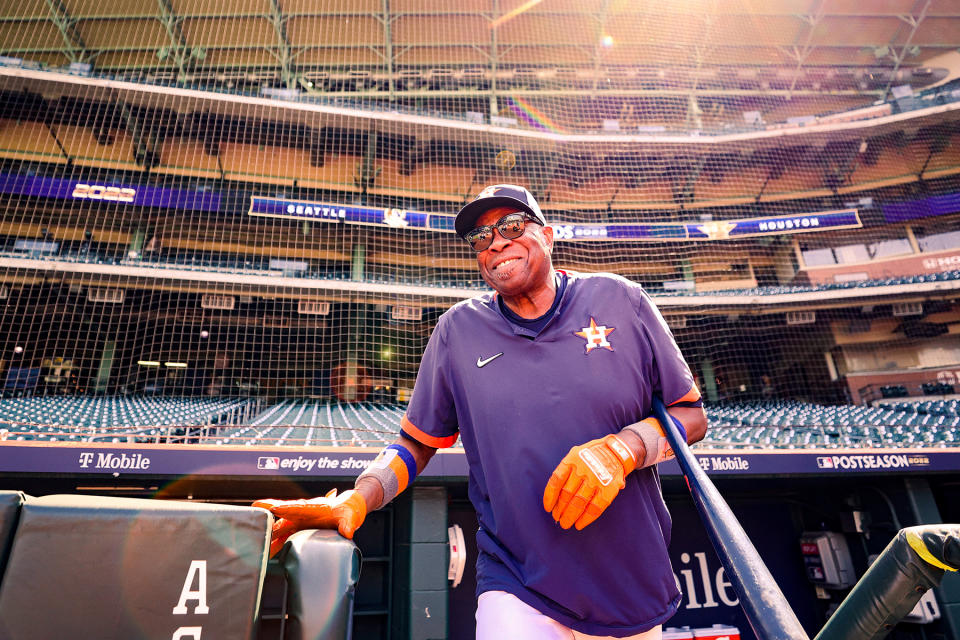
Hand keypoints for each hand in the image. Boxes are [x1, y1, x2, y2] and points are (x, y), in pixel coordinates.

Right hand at [253, 489, 367, 553]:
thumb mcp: (350, 517)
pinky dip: (276, 542)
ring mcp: (300, 520)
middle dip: (269, 514)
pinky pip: (285, 535)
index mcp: (315, 507)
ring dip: (270, 533)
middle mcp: (304, 513)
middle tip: (254, 513)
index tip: (275, 508)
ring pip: (281, 526)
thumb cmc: (348, 510)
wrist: (349, 509)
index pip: (299, 507)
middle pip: (283, 514)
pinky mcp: (299, 527)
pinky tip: (268, 551)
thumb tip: (347, 532)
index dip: (287, 509)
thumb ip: (348, 524)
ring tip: (257, 542)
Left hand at [542, 434, 635, 529]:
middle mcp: (583, 469)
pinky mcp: (608, 489)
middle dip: (560, 510)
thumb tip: (554, 498)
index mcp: (572, 459)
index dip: (550, 497)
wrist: (617, 451)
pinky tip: (580, 524)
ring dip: (570, 516)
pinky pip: (595, 507)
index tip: (548, 508)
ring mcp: (596, 479)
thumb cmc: (591, 456)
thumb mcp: (575, 455)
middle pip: (567, 494)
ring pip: (579, 502)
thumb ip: (566, 472)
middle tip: (557, 518)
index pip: (556, 480)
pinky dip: (586, 518)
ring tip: (566, 523)